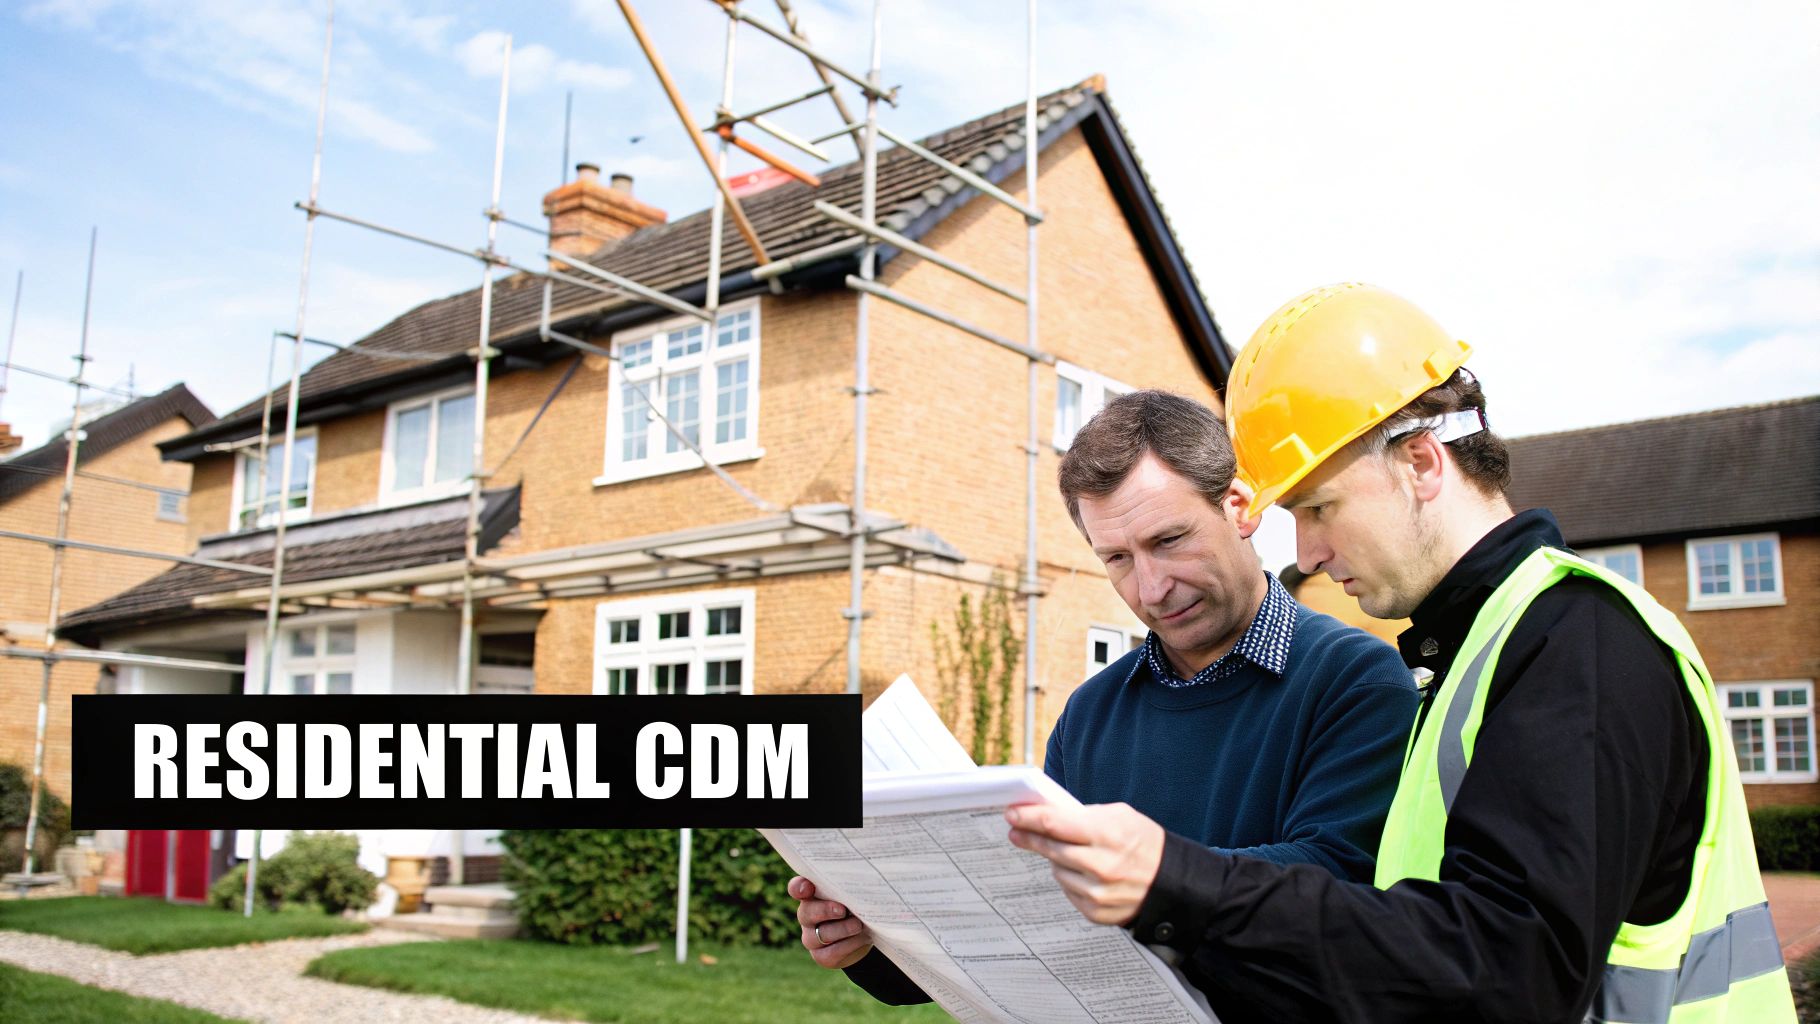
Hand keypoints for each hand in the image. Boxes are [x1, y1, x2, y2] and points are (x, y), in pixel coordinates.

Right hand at [789, 875, 874, 968]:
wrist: (862, 935)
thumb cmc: (855, 906)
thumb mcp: (851, 894)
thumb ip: (848, 889)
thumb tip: (858, 885)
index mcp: (811, 895)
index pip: (796, 888)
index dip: (798, 887)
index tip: (807, 888)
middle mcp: (807, 915)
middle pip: (807, 912)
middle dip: (825, 910)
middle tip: (842, 910)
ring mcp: (810, 937)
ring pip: (822, 933)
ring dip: (843, 929)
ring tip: (858, 925)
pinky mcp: (821, 956)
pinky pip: (832, 952)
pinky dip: (850, 944)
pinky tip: (863, 938)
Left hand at [1005, 801, 1163, 925]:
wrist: (1171, 881)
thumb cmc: (1142, 840)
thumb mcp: (1119, 815)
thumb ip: (1082, 815)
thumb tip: (1045, 815)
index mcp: (1107, 834)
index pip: (1055, 824)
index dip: (1029, 818)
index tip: (1011, 814)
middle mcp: (1101, 866)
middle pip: (1050, 849)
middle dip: (1031, 837)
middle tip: (1016, 830)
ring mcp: (1097, 893)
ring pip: (1058, 871)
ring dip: (1057, 860)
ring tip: (1073, 853)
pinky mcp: (1096, 912)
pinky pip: (1069, 891)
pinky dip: (1072, 880)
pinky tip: (1085, 873)